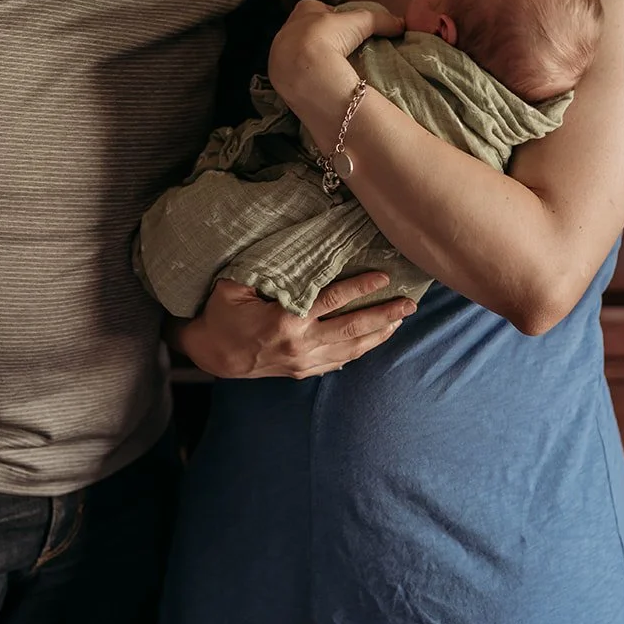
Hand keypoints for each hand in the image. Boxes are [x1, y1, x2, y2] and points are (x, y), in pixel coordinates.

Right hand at [177, 272, 415, 379]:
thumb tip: (295, 252)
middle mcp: (300, 344)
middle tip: (410, 303)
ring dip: (379, 333)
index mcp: (285, 320)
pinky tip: (375, 339)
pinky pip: (340, 361)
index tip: (383, 276)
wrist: (213, 354)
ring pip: (351, 348)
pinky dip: (361, 350)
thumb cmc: (224, 313)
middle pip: (352, 328)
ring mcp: (304, 361)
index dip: (360, 287)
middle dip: (384, 314)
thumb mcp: (235, 285)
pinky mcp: (303, 371)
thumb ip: (264, 270)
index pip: (332, 301)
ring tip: (400, 319)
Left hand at [268, 0, 403, 104]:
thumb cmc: (329, 36)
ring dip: (308, 58)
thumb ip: (380, 20)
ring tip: (329, 68)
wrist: (305, 69)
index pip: (315, 7)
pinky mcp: (277, 76)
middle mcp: (285, 31)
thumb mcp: (360, 23)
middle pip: (302, 30)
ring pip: (294, 52)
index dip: (330, 14)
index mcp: (302, 11)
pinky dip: (303, 74)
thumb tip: (401, 24)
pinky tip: (317, 81)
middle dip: (317, 37)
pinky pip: (291, 72)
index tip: (344, 26)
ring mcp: (278, 54)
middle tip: (338, 49)